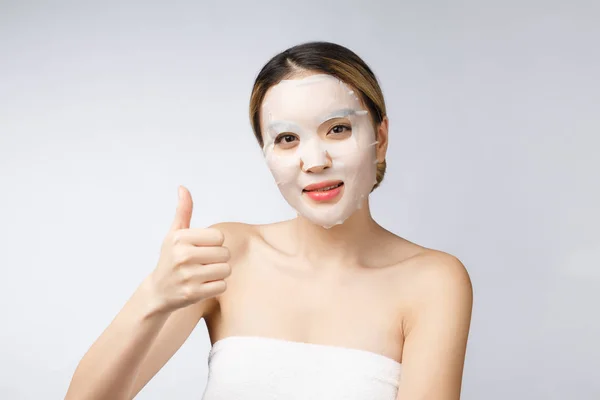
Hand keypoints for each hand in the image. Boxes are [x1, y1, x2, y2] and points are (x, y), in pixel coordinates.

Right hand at [148, 186, 230, 313]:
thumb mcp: (174, 234)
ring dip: (219, 273)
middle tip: (203, 264)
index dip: (214, 244)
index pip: (219, 237)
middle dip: (218, 259)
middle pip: (225, 254)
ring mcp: (187, 276)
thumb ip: (183, 211)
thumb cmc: (170, 259)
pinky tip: (203, 285)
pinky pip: (222, 286)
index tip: (202, 249)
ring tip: (204, 274)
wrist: (158, 291)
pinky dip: (216, 286)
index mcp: (180, 238)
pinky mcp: (193, 293)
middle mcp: (182, 255)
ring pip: (226, 270)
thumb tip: (183, 187)